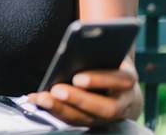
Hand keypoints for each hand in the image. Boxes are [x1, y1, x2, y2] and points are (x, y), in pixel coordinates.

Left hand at [27, 59, 142, 126]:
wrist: (120, 89)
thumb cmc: (107, 63)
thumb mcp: (106, 54)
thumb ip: (95, 50)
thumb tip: (75, 43)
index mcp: (127, 79)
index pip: (120, 80)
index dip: (99, 80)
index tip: (77, 78)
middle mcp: (123, 102)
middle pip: (105, 107)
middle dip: (79, 99)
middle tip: (56, 90)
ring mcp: (109, 117)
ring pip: (87, 118)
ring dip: (62, 109)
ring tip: (42, 98)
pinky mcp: (93, 122)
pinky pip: (74, 120)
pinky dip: (54, 111)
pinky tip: (37, 100)